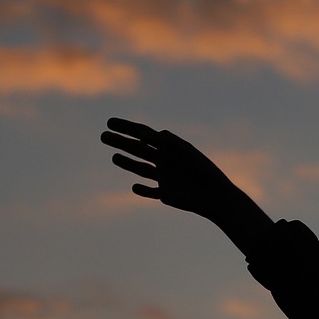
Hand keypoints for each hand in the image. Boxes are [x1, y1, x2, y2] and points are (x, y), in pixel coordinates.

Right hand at [101, 117, 258, 221]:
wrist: (216, 197)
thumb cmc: (206, 173)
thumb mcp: (189, 154)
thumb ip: (171, 143)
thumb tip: (153, 134)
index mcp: (169, 147)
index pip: (143, 134)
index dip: (126, 127)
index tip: (109, 122)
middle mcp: (165, 161)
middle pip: (138, 149)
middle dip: (120, 142)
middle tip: (102, 136)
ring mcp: (165, 177)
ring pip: (141, 169)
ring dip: (127, 163)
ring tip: (113, 158)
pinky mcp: (167, 194)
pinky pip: (151, 192)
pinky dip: (143, 191)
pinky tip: (134, 187)